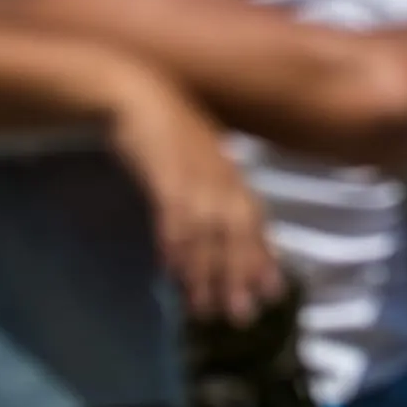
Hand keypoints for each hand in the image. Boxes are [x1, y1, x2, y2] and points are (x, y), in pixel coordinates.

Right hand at [112, 84, 281, 324]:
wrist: (134, 91)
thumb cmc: (167, 126)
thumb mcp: (201, 158)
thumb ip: (217, 190)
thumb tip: (230, 228)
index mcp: (231, 172)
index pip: (254, 221)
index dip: (262, 256)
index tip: (272, 293)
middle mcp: (219, 175)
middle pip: (236, 232)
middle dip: (241, 274)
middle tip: (243, 315)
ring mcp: (193, 173)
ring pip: (206, 232)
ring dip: (206, 272)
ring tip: (205, 309)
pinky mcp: (163, 171)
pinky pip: (172, 216)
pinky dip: (175, 245)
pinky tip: (171, 272)